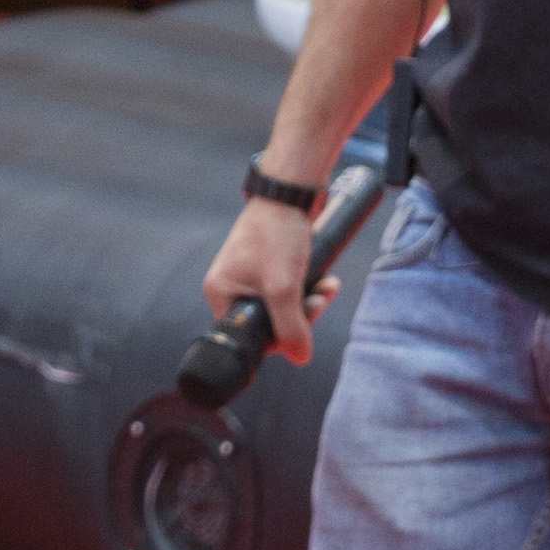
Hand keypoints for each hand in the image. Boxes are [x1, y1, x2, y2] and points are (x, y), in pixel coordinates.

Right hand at [203, 195, 319, 363]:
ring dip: (310, 301)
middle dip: (301, 316)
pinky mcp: (268, 264)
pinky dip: (309, 287)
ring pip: (283, 305)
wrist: (290, 191)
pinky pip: (289, 288)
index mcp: (221, 294)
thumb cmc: (277, 234)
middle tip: (320, 301)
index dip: (279, 337)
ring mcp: (250, 275)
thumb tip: (301, 358)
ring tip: (329, 288)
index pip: (249, 336)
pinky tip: (327, 281)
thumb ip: (290, 327)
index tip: (303, 325)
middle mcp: (231, 287)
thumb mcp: (283, 287)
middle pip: (269, 322)